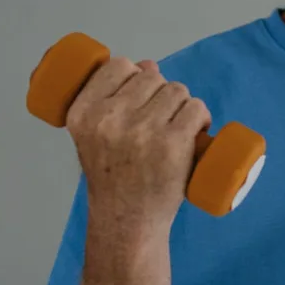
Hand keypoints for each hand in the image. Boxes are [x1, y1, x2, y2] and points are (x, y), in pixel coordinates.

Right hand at [65, 57, 210, 233]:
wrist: (127, 220)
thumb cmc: (114, 175)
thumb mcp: (95, 136)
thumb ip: (112, 99)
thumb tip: (148, 64)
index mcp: (83, 113)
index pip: (116, 65)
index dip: (134, 75)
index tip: (139, 96)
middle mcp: (109, 119)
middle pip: (152, 77)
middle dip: (161, 93)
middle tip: (160, 121)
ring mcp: (142, 130)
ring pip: (177, 90)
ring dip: (183, 106)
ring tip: (176, 129)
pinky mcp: (172, 143)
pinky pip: (196, 108)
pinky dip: (202, 117)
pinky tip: (196, 131)